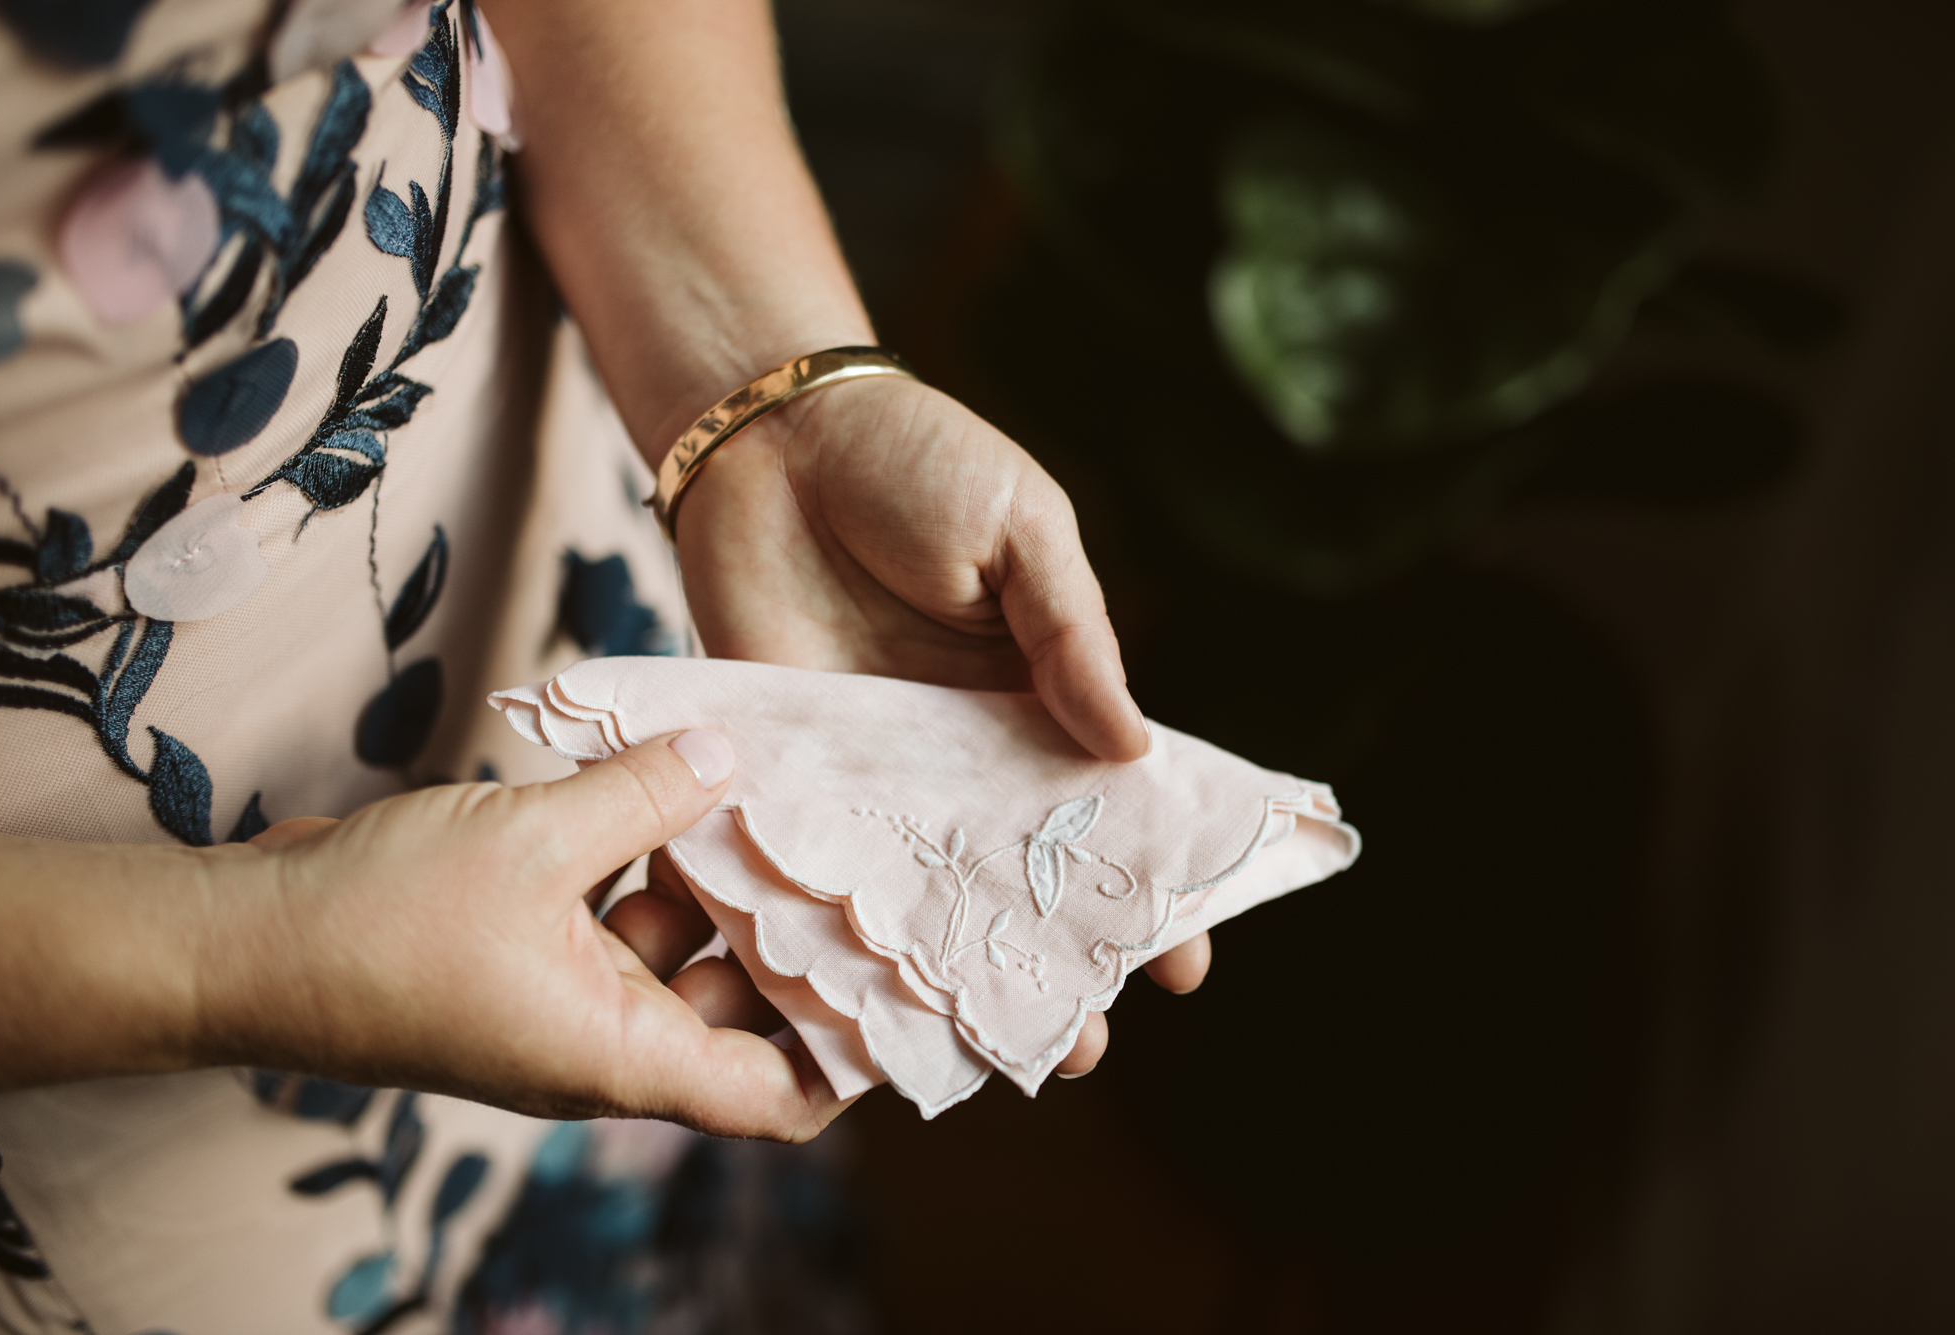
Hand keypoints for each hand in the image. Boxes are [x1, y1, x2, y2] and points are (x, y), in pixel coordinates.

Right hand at [195, 732, 848, 1139]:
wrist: (244, 943)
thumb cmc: (380, 922)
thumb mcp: (535, 842)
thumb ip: (643, 797)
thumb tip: (727, 756)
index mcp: (622, 1057)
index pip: (775, 1098)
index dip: (847, 1060)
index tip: (900, 992)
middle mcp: (604, 1046)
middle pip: (740, 1020)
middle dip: (793, 947)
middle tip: (851, 862)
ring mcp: (563, 1004)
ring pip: (679, 959)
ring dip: (720, 890)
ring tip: (770, 802)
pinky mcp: (527, 958)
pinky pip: (618, 924)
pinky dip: (651, 867)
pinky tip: (674, 790)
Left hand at [671, 376, 1210, 1070]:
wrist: (768, 433)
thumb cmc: (912, 460)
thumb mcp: (1022, 530)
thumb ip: (1072, 637)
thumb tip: (1133, 747)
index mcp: (1038, 688)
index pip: (1106, 802)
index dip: (1150, 877)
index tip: (1187, 955)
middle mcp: (963, 744)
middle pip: (1019, 869)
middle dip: (1057, 954)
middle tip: (1087, 1039)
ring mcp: (876, 765)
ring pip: (927, 887)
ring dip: (955, 970)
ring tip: (988, 1050)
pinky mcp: (790, 764)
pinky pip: (821, 858)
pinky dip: (837, 929)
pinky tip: (863, 999)